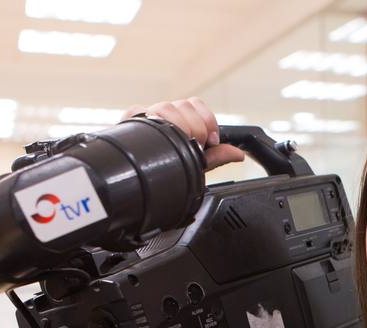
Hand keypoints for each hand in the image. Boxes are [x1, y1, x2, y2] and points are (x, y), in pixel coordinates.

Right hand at [123, 97, 245, 170]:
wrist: (138, 183)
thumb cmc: (165, 171)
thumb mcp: (195, 164)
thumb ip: (216, 156)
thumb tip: (239, 154)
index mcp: (177, 119)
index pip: (195, 103)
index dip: (207, 119)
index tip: (210, 139)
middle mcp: (161, 113)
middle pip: (183, 105)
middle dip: (196, 127)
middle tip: (194, 146)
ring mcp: (144, 115)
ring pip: (166, 107)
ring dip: (178, 126)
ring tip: (176, 145)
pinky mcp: (127, 120)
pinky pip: (138, 110)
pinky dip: (149, 119)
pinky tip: (155, 136)